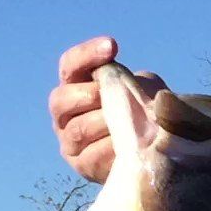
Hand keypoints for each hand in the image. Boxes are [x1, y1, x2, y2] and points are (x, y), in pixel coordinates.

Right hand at [48, 36, 168, 183]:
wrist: (149, 153)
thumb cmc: (142, 114)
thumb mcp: (144, 92)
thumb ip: (140, 84)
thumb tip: (142, 91)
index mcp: (76, 85)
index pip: (71, 64)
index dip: (87, 54)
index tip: (112, 46)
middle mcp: (64, 112)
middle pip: (61, 99)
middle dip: (89, 95)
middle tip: (111, 95)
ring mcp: (69, 140)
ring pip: (77, 129)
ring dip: (103, 124)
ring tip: (128, 122)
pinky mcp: (81, 164)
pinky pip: (91, 156)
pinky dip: (110, 149)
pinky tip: (127, 146)